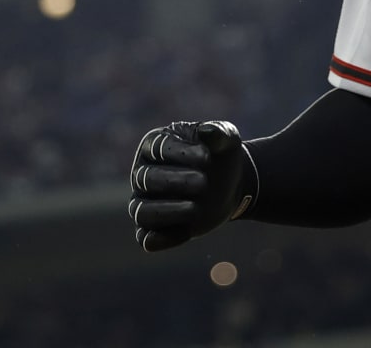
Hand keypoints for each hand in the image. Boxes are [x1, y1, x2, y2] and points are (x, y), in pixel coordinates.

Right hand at [128, 120, 255, 251]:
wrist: (229, 184)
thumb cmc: (221, 156)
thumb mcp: (227, 139)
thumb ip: (219, 133)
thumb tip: (207, 131)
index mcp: (155, 145)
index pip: (158, 149)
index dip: (180, 153)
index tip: (207, 158)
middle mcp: (142, 173)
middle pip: (146, 179)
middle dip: (174, 182)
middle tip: (204, 183)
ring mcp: (146, 202)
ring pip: (141, 212)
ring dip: (166, 212)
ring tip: (195, 209)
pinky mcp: (154, 228)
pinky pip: (146, 238)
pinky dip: (162, 239)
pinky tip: (186, 233)